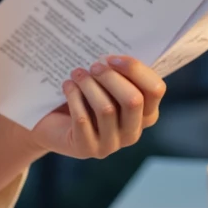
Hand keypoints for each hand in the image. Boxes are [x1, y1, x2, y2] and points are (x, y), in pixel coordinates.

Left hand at [28, 54, 165, 160]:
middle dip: (111, 77)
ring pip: (106, 109)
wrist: (52, 122)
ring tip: (76, 74)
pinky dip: (74, 97)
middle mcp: (132, 133)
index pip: (155, 89)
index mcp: (145, 114)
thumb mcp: (106, 85)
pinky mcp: (87, 149)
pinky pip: (83, 119)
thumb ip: (120, 74)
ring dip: (89, 85)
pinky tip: (67, 86)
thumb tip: (116, 59)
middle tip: (93, 66)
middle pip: (133, 100)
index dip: (135, 69)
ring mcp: (111, 145)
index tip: (111, 58)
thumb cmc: (85, 97)